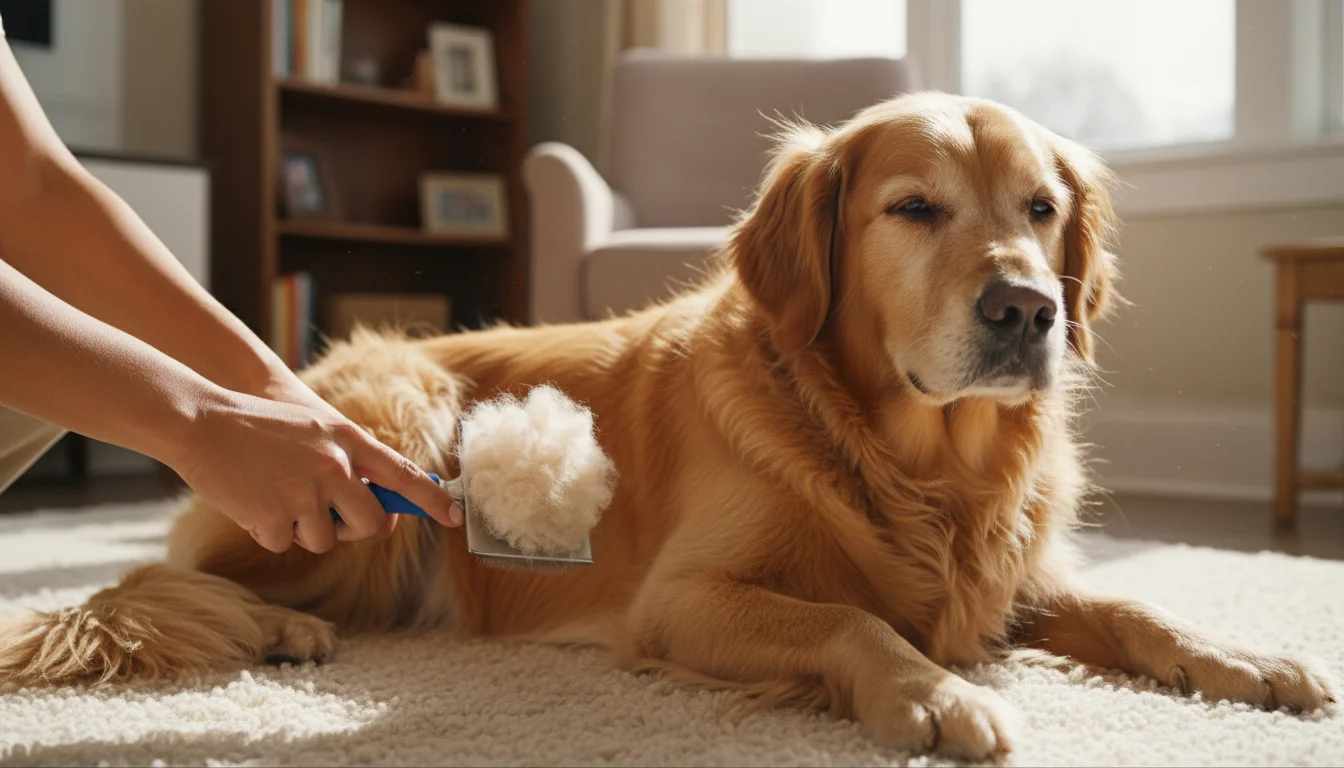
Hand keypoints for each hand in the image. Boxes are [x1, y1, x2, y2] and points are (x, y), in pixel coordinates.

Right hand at [169, 388, 461, 553]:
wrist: (201, 422)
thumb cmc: (262, 426)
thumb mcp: (318, 428)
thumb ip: (352, 460)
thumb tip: (381, 501)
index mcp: (348, 441)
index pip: (405, 474)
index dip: (433, 500)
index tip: (456, 518)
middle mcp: (334, 468)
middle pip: (371, 524)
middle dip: (356, 528)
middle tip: (332, 515)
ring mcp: (303, 495)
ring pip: (325, 540)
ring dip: (304, 528)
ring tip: (278, 493)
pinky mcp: (272, 518)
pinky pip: (284, 543)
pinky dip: (269, 530)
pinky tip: (254, 500)